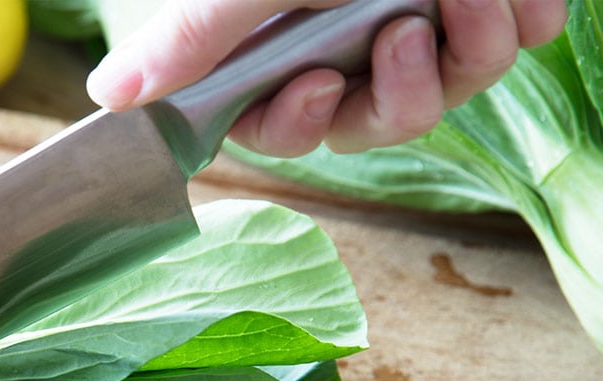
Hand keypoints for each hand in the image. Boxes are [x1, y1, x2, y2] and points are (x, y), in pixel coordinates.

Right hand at [86, 0, 567, 154]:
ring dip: (463, 56)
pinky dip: (517, 22)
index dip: (295, 122)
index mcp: (290, 39)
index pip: (278, 124)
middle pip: (365, 126)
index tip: (318, 84)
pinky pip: (511, 50)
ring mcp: (426, 27)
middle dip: (396, 96)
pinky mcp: (494, 9)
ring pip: (442, 97)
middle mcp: (354, 41)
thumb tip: (106, 94)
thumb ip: (191, 34)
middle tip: (405, 32)